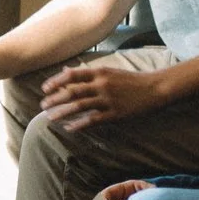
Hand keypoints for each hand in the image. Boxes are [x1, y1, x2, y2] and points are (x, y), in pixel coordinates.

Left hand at [40, 63, 169, 132]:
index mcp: (100, 72)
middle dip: (55, 99)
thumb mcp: (109, 71)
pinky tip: (69, 128)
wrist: (155, 88)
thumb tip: (64, 71)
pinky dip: (79, 124)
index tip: (45, 88)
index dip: (56, 81)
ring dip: (63, 112)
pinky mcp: (116, 113)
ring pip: (80, 106)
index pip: (72, 75)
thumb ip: (87, 73)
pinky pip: (94, 120)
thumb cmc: (130, 79)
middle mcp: (102, 85)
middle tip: (42, 105)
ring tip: (50, 117)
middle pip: (72, 92)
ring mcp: (108, 99)